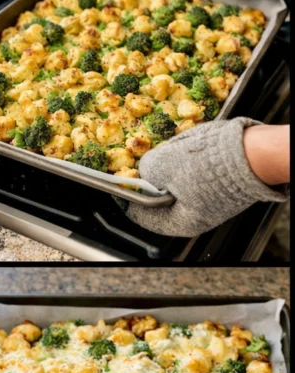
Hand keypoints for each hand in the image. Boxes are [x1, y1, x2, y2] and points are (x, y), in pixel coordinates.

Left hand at [126, 118, 287, 236]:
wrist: (254, 152)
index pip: (141, 216)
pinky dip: (186, 165)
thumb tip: (141, 173)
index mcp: (179, 221)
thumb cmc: (209, 162)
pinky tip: (188, 150)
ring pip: (177, 186)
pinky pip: (194, 178)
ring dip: (169, 169)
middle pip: (159, 201)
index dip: (126, 195)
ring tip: (169, 152)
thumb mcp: (164, 163)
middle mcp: (194, 217)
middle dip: (149, 181)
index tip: (118, 181)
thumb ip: (146, 171)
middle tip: (143, 163)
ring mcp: (209, 203)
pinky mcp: (220, 188)